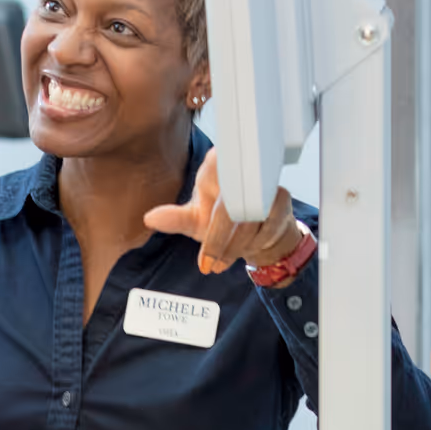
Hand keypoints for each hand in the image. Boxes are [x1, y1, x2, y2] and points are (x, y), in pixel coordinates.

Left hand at [146, 144, 305, 276]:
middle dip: (217, 243)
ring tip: (222, 261)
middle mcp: (239, 167)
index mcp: (216, 165)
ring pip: (249, 219)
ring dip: (235, 248)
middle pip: (229, 208)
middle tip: (209, 265)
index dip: (206, 227)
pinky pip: (268, 225)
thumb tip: (150, 219)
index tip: (202, 256)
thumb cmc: (223, 219)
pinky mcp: (280, 196)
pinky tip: (246, 252)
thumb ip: (175, 219)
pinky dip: (255, 244)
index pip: (209, 183)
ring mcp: (262, 181)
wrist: (260, 230)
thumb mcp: (196, 221)